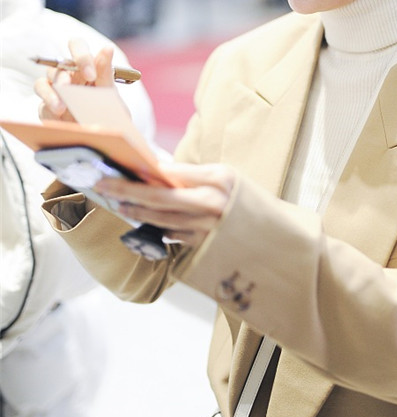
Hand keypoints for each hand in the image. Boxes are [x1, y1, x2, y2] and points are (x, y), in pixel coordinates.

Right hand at [34, 39, 116, 120]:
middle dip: (64, 76)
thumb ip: (106, 72)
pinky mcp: (47, 109)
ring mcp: (56, 92)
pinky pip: (41, 104)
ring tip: (61, 107)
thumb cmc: (108, 112)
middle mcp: (68, 76)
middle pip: (57, 63)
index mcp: (85, 67)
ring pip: (43, 82)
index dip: (81, 56)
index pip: (77, 47)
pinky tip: (59, 114)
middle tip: (70, 89)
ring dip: (51, 93)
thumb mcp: (110, 94)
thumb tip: (107, 48)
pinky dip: (48, 108)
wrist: (104, 139)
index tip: (91, 75)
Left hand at [95, 162, 235, 247]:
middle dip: (127, 192)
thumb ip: (191, 175)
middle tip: (103, 187)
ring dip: (136, 213)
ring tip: (119, 205)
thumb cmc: (242, 198)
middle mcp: (212, 204)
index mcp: (218, 178)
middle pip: (159, 199)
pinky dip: (156, 227)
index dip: (143, 171)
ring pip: (161, 220)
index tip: (119, 169)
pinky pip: (172, 236)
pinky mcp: (204, 247)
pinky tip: (144, 221)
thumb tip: (155, 169)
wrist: (272, 233)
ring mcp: (207, 228)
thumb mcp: (223, 176)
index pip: (171, 173)